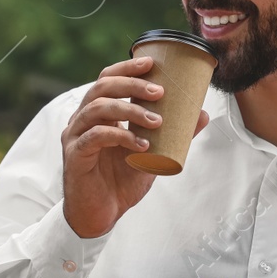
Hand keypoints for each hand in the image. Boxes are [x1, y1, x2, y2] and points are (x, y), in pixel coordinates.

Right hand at [61, 55, 210, 238]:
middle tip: (160, 92)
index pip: (108, 78)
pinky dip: (121, 136)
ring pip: (98, 108)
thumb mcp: (152, 153)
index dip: (127, 67)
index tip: (151, 62)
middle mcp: (83, 119)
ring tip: (156, 120)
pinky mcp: (74, 155)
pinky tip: (141, 144)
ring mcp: (76, 136)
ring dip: (130, 109)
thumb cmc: (120, 182)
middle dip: (132, 84)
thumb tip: (201, 114)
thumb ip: (173, 134)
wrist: (100, 215)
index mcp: (98, 113)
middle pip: (102, 87)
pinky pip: (96, 136)